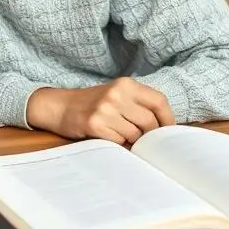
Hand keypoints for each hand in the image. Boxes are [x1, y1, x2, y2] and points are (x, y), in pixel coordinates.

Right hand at [28, 78, 173, 145]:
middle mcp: (117, 94)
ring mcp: (105, 109)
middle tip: (144, 140)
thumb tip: (164, 127)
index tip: (168, 131)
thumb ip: (138, 104)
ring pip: (135, 134)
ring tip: (121, 136)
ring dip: (132, 140)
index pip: (159, 101)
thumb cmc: (92, 103)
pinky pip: (119, 141)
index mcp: (126, 84)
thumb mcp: (116, 94)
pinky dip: (119, 143)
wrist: (59, 106)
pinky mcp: (95, 124)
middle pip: (149, 122)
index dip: (168, 119)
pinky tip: (109, 137)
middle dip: (150, 135)